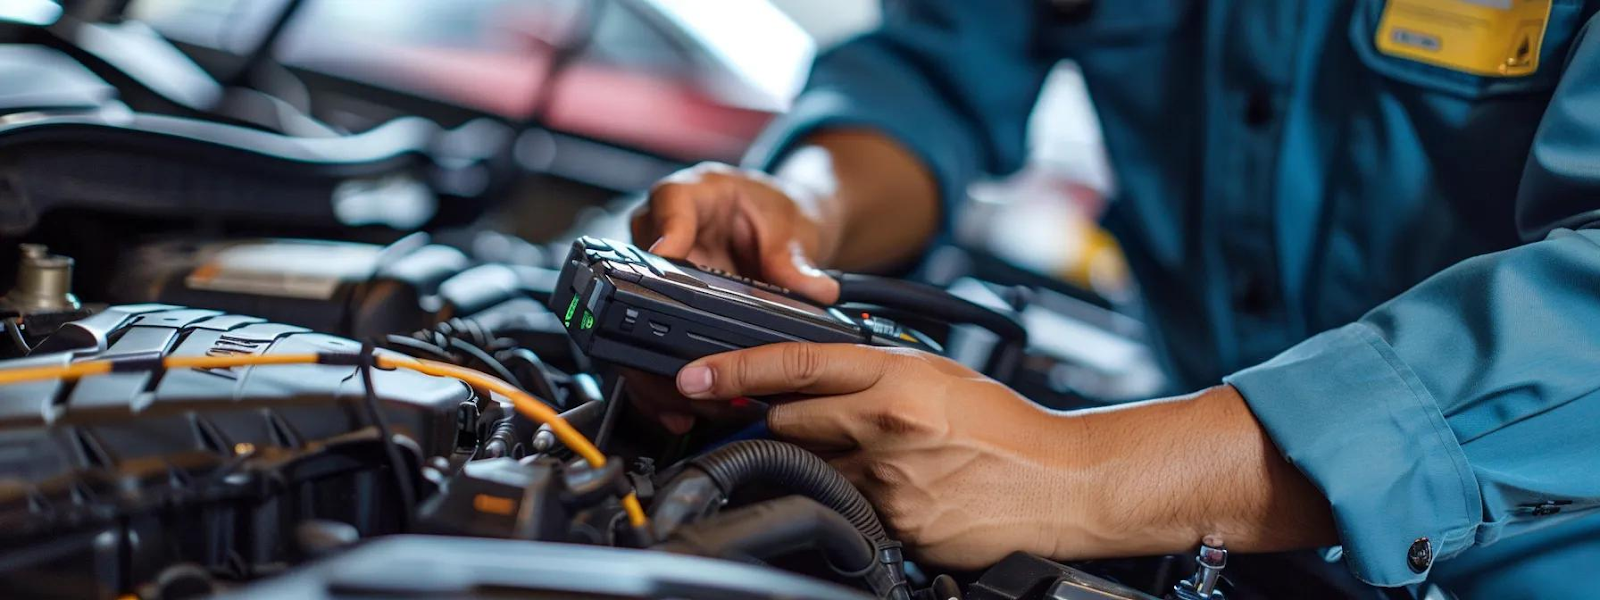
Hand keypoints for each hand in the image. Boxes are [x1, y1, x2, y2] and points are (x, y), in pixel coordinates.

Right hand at [631, 162, 841, 302]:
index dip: (667, 228)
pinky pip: (660, 294)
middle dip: (665, 275)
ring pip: (647, 273)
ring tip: (701, 321)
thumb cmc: (782, 216)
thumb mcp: (796, 233)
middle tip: (693, 305)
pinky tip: (698, 330)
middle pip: (648, 240)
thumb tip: (818, 291)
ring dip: (670, 297)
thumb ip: (798, 262)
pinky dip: (677, 312)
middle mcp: (671, 217)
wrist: (783, 231)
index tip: (670, 255)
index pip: (671, 200)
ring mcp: (665, 250)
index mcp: (701, 189)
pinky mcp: (667, 279)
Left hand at [674, 343, 1339, 568]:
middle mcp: (884, 426)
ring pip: (816, 467)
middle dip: (787, 421)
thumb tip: (813, 377)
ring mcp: (888, 481)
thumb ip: (873, 371)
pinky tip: (903, 492)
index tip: (693, 374)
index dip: (735, 370)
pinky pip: (850, 508)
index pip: (795, 366)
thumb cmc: (1008, 428)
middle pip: (790, 421)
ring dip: (829, 463)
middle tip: (816, 424)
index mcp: (896, 377)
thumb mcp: (939, 375)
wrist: (1064, 483)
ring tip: (886, 461)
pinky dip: (859, 499)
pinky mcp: (896, 526)